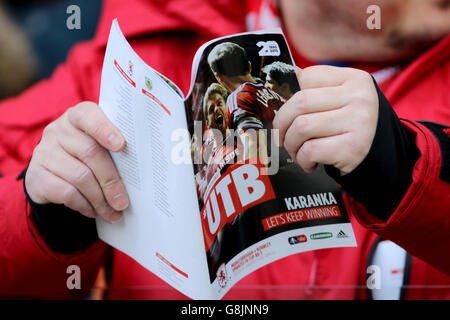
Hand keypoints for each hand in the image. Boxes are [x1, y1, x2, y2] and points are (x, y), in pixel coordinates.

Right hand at [25, 101, 128, 222]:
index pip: (88, 116)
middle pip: (90, 152)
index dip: (105, 129)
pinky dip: (85, 205)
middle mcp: (58, 131)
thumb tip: (142, 171)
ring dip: (101, 199)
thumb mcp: (100, 146)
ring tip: (113, 212)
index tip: (121, 145)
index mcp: (78, 117)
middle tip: (123, 201)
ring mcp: (44, 152)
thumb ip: (115, 149)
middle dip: (111, 180)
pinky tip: (94, 211)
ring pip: (80, 177)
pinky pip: (66, 193)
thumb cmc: (87, 156)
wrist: (53, 174)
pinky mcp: (36, 176)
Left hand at [273, 65, 378, 174]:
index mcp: (354, 79)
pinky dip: (302, 160)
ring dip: (291, 145)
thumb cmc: (351, 129)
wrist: (382, 160)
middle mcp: (359, 97)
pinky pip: (310, 150)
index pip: (307, 77)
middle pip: (299, 102)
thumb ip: (315, 90)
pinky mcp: (353, 148)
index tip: (283, 112)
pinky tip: (310, 162)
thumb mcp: (341, 101)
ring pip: (301, 128)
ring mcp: (359, 122)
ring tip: (298, 152)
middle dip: (282, 124)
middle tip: (282, 137)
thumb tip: (280, 79)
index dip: (287, 97)